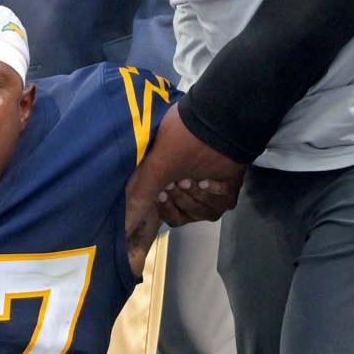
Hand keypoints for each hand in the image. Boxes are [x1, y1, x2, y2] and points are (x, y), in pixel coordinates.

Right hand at [124, 106, 246, 275]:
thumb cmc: (182, 144)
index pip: (172, 218)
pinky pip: (220, 201)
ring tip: (191, 178)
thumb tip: (123, 227)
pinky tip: (207, 178)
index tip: (160, 193)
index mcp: (177, 193)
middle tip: (177, 181)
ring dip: (195, 194)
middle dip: (180, 197)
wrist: (213, 126)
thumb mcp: (156, 170)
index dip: (165, 208)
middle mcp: (196, 196)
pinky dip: (213, 190)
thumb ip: (140, 197)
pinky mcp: (230, 191)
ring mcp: (214, 195)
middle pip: (186, 215)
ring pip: (203, 211)